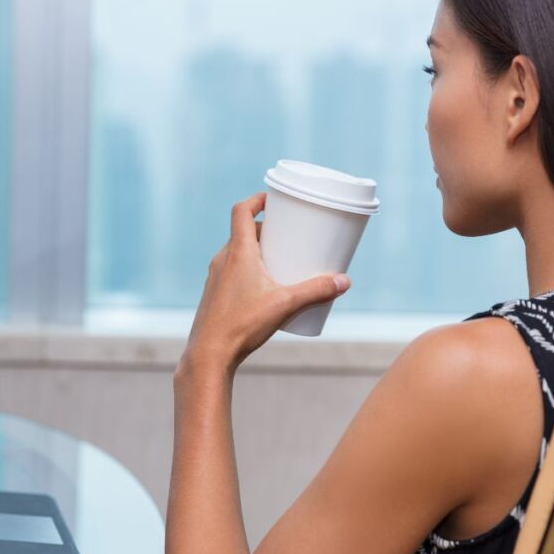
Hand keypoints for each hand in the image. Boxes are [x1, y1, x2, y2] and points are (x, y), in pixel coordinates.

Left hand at [183, 191, 351, 373]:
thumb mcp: (285, 305)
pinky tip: (264, 286)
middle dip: (267, 229)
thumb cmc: (242, 324)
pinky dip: (248, 268)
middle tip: (288, 234)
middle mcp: (223, 259)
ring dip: (258, 250)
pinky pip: (232, 271)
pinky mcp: (215, 294)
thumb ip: (316, 291)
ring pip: (237, 253)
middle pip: (244, 232)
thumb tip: (345, 282)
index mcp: (238, 252)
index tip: (274, 199)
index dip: (257, 199)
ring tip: (280, 260)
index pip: (242, 211)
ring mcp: (216, 277)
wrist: (208, 354)